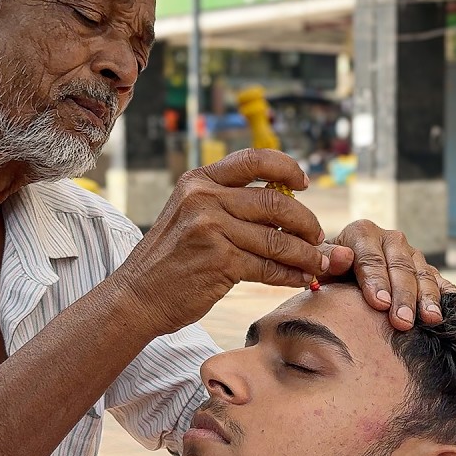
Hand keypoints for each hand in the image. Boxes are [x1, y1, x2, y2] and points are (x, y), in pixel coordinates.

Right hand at [112, 148, 329, 333]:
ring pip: (276, 238)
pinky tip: (300, 279)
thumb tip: (289, 201)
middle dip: (306, 221)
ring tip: (318, 264)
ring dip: (306, 254)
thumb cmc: (171, 259)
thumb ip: (230, 204)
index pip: (254, 159)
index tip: (304, 183)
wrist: (137, 296)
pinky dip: (290, 275)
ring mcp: (210, 229)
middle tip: (318, 236)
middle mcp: (203, 198)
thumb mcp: (191, 215)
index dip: (287, 167)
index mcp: (199, 180)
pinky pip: (268, 266)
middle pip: (275, 201)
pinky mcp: (219, 261)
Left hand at [319, 220, 455, 330]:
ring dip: (428, 298)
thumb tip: (342, 256)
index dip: (376, 281)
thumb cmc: (328, 271)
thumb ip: (326, 260)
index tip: (380, 304)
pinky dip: (452, 296)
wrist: (343, 271)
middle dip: (403, 296)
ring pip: (423, 274)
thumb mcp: (320, 264)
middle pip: (400, 268)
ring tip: (432, 320)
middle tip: (402, 321)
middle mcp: (390, 239)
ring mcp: (411, 254)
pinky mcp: (425, 269)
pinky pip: (441, 282)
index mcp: (362, 233)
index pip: (370, 258)